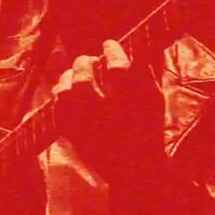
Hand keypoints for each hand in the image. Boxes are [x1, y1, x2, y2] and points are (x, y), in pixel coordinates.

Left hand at [53, 40, 164, 184]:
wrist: (136, 170)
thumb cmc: (149, 130)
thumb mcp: (155, 100)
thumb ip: (145, 71)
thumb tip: (136, 45)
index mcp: (131, 101)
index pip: (116, 66)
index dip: (111, 50)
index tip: (108, 44)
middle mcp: (106, 112)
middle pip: (84, 75)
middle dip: (84, 62)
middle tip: (87, 59)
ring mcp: (86, 125)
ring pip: (66, 90)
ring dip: (69, 77)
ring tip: (74, 74)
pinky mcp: (74, 135)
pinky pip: (59, 108)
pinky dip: (61, 95)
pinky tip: (67, 91)